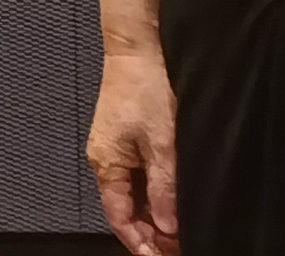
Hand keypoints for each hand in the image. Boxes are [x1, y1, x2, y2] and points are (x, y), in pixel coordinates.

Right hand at [87, 51, 178, 255]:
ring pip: (133, 195)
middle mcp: (105, 159)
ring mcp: (115, 149)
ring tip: (179, 231)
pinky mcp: (125, 137)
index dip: (141, 243)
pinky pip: (137, 177)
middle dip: (150, 234)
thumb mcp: (162, 144)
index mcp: (106, 164)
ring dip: (154, 216)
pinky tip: (171, 201)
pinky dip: (153, 194)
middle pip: (125, 210)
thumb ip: (164, 189)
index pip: (120, 218)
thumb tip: (168, 226)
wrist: (137, 48)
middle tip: (177, 248)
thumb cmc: (144, 87)